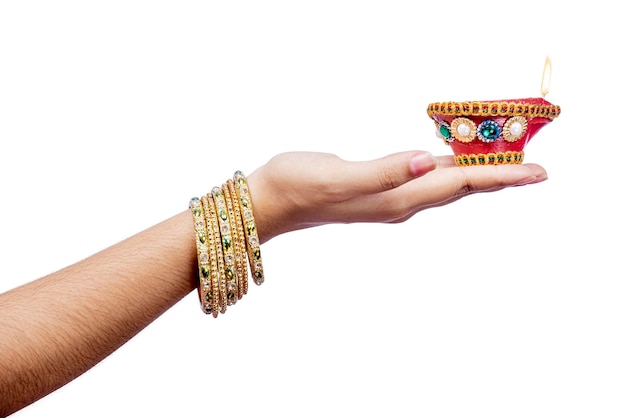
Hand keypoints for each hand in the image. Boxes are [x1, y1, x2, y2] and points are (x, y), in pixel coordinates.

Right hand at [247, 151, 546, 242]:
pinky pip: (426, 180)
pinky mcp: (380, 188)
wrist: (272, 201)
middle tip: (537, 172)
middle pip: (461, 188)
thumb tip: (425, 160)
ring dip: (479, 178)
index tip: (537, 174)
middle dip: (500, 180)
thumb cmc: (299, 185)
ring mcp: (390, 197)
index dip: (499, 177)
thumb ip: (383, 171)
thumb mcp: (338, 176)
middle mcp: (400, 201)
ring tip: (508, 168)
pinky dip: (450, 171)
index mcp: (396, 198)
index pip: (458, 184)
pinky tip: (454, 165)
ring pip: (446, 185)